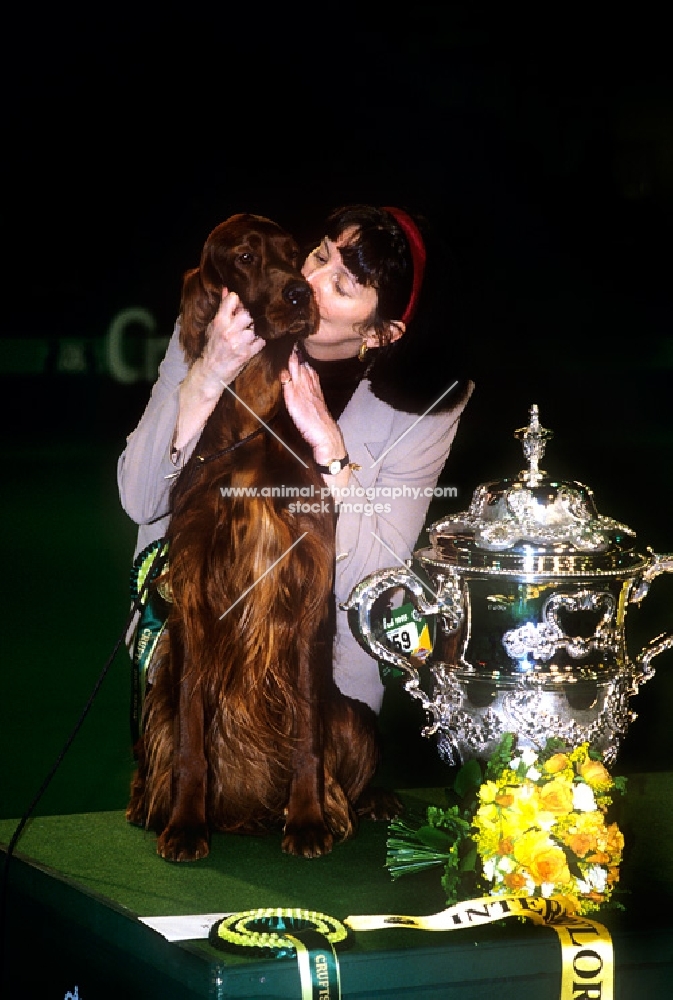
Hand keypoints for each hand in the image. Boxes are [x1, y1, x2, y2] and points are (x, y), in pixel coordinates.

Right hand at [174, 290, 263, 450]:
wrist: (210, 373)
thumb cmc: (211, 348)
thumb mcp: (213, 327)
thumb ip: (223, 309)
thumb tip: (228, 290)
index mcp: (219, 322)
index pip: (234, 299)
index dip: (239, 299)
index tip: (241, 302)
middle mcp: (230, 331)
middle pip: (249, 312)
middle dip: (250, 313)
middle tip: (250, 316)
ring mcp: (240, 343)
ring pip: (257, 326)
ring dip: (257, 325)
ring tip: (254, 326)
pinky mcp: (248, 353)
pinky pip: (262, 340)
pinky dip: (262, 338)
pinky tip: (257, 337)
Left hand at [281, 346, 344, 465]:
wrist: (326, 435)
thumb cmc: (321, 424)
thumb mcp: (317, 405)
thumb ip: (311, 394)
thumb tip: (303, 388)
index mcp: (316, 387)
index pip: (308, 367)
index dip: (301, 357)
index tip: (296, 346)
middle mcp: (310, 386)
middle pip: (301, 364)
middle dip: (295, 352)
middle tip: (288, 339)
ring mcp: (303, 391)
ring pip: (296, 369)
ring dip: (290, 358)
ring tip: (284, 345)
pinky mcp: (295, 399)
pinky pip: (289, 382)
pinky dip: (285, 373)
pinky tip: (281, 366)